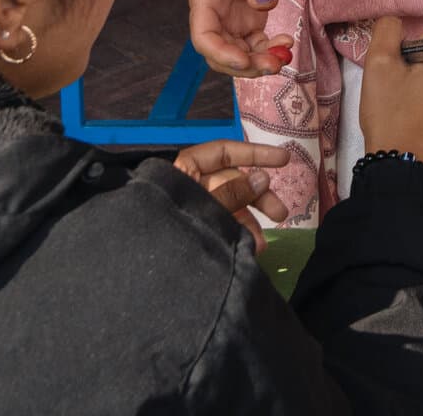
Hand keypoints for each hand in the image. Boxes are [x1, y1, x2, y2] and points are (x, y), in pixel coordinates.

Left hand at [173, 139, 292, 244]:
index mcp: (187, 169)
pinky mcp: (196, 231)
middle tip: (282, 214)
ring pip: (230, 208)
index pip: (225, 152)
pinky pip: (221, 227)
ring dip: (248, 224)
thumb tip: (262, 178)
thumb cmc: (166, 224)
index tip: (284, 159)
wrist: (138, 269)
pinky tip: (248, 250)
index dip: (255, 153)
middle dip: (258, 198)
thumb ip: (232, 193)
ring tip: (259, 246)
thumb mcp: (202, 204)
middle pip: (233, 181)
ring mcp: (195, 209)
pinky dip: (237, 236)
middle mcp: (193, 185)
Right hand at [188, 0, 291, 76]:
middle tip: (274, 63)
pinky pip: (255, 43)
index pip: (203, 36)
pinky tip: (285, 42)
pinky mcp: (249, 16)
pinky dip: (268, 48)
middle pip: (221, 51)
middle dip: (245, 63)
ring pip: (239, 52)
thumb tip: (264, 5)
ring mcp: (231, 17)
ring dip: (259, 60)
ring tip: (283, 55)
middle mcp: (214, 12)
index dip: (221, 53)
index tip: (244, 59)